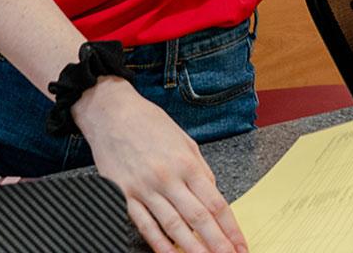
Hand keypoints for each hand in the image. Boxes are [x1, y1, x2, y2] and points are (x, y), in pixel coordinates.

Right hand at [73, 79, 247, 252]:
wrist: (112, 113)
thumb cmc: (150, 124)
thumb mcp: (185, 141)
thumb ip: (200, 169)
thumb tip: (212, 194)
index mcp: (188, 164)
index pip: (216, 203)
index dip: (230, 228)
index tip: (240, 244)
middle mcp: (169, 178)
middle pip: (198, 219)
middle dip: (217, 244)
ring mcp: (145, 188)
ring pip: (173, 227)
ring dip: (191, 249)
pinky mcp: (123, 195)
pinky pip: (143, 225)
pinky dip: (158, 244)